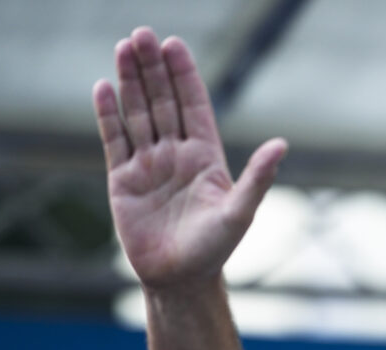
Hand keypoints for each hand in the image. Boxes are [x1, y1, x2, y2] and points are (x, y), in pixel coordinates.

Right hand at [92, 27, 286, 292]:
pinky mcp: (123, 179)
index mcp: (206, 157)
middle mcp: (177, 154)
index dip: (184, 77)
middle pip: (162, 102)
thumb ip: (258, 177)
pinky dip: (108, 114)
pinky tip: (103, 87)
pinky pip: (115, 140)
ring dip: (130, 81)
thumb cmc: (216, 248)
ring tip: (122, 47)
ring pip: (138, 113)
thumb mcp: (240, 211)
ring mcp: (149, 164)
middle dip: (153, 69)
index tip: (174, 45)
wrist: (180, 279)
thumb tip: (282, 144)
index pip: (194, 106)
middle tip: (141, 34)